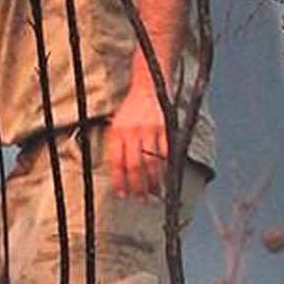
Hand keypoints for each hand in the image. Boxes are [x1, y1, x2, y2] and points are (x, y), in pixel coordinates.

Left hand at [106, 82, 169, 198]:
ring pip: (151, 162)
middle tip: (140, 198)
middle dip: (137, 186)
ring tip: (154, 192)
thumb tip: (118, 174)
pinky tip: (166, 176)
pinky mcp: (164, 127)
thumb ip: (116, 146)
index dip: (119, 181)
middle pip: (134, 166)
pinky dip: (166, 166)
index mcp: (116, 131)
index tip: (122, 194)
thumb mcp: (116, 125)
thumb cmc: (131, 110)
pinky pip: (165, 152)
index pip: (116, 162)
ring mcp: (149, 129)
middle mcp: (131, 131)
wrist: (148, 86)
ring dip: (153, 181)